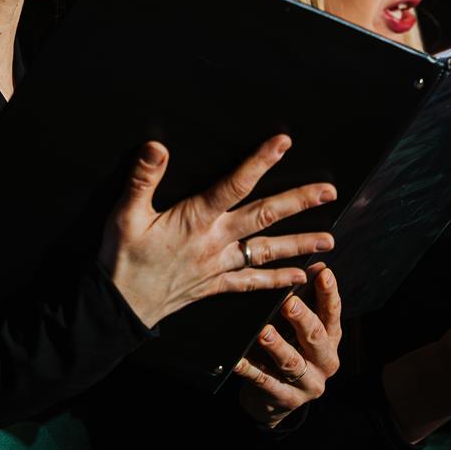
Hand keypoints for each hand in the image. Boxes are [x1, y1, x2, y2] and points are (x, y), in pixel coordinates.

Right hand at [99, 134, 336, 328]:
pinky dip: (277, 280)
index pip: (234, 184)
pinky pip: (252, 282)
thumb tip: (157, 146)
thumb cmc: (122, 257)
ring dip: (299, 244)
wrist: (120, 306)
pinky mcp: (216, 285)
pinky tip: (298, 277)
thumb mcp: (125, 214)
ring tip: (329, 240)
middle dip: (298, 202)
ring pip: (266, 250)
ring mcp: (219, 265)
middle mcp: (214, 241)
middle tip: (329, 192)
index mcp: (195, 219)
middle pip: (263, 216)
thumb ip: (143, 179)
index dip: (259, 162)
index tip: (283, 143)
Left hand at [235, 267, 342, 427]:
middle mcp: (325, 361)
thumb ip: (307, 299)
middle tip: (288, 303)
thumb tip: (315, 263)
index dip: (329, 294)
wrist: (276, 398)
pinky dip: (251, 370)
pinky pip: (265, 382)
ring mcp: (308, 383)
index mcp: (331, 338)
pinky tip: (238, 360)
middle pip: (316, 338)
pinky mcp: (286, 399)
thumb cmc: (289, 347)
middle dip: (303, 319)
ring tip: (263, 332)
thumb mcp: (300, 326)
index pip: (332, 313)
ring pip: (292, 363)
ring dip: (277, 346)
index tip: (323, 274)